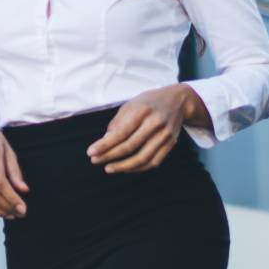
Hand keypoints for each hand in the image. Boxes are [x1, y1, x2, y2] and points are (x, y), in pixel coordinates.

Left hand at [87, 84, 209, 172]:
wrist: (178, 101)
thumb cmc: (148, 102)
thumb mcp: (130, 105)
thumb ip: (117, 123)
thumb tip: (104, 142)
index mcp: (141, 111)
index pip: (120, 132)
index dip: (105, 145)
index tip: (91, 152)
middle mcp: (154, 123)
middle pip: (130, 146)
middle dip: (110, 156)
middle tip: (95, 161)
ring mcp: (165, 135)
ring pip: (143, 158)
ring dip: (123, 166)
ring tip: (108, 168)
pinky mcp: (171, 144)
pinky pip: (153, 162)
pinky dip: (138, 168)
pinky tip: (126, 168)